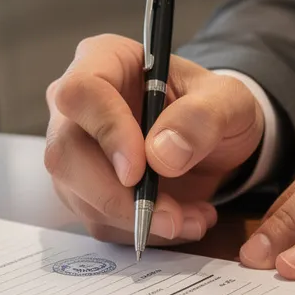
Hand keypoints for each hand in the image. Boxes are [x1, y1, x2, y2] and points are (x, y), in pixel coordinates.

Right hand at [45, 34, 264, 245]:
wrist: (214, 141)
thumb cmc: (213, 107)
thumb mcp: (228, 100)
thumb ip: (201, 118)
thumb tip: (162, 155)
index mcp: (103, 61)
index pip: (80, 93)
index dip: (106, 132)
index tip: (139, 170)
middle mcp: (76, 107)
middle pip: (66, 155)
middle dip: (118, 196)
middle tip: (172, 216)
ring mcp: (75, 153)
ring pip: (80, 196)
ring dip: (138, 220)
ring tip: (192, 218)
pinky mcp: (84, 192)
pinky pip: (100, 222)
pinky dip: (142, 232)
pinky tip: (180, 221)